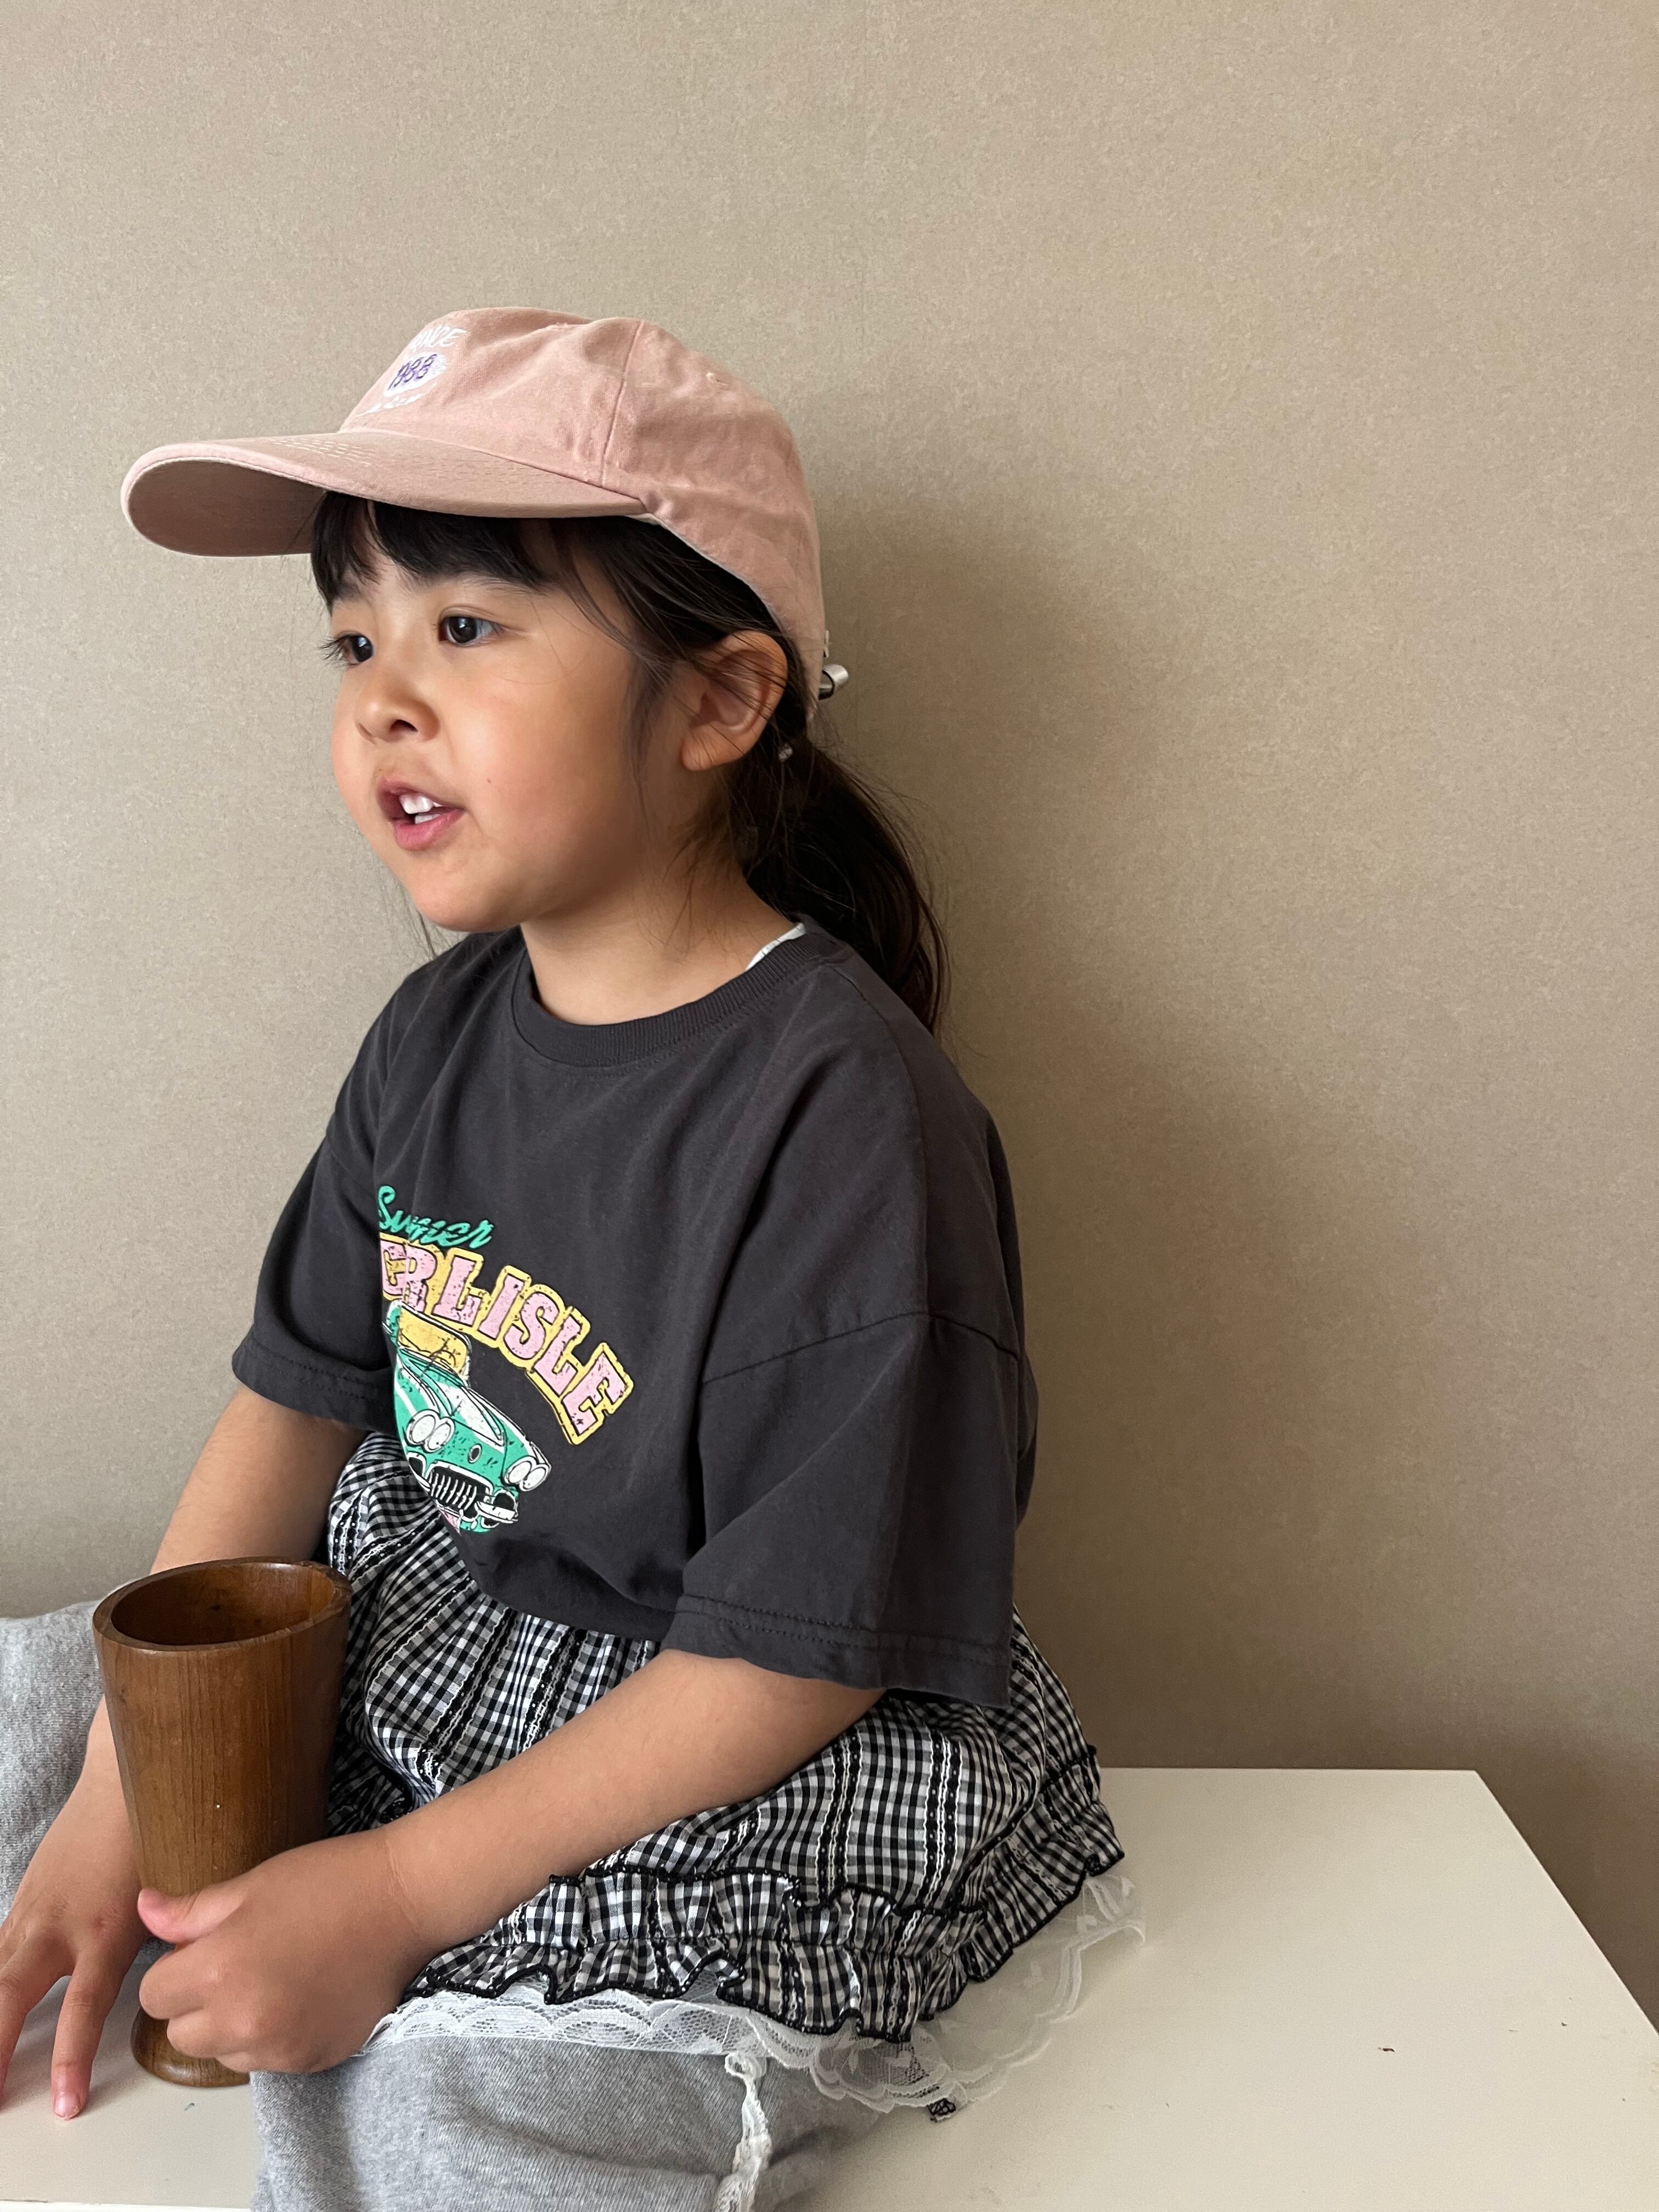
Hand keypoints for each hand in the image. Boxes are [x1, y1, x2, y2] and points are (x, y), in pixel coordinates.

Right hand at [0, 1762, 147, 2118]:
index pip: (81, 2009)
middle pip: (11, 1998)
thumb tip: (184, 1987)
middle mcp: (57, 1926)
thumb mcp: (168, 1896)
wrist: (121, 1784)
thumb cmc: (153, 1838)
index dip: (71, 2059)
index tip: (64, 2103)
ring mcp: (31, 1914)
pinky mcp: (20, 1903)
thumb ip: (168, 1945)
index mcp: (103, 1929)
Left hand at [135, 1827, 433, 2074]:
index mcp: (219, 1969)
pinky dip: (271, 2037)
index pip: (153, 1995)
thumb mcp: (252, 1885)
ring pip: (222, 2053)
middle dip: (196, 2003)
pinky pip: (265, 2062)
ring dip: (232, 2025)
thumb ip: (191, 1912)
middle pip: (181, 2033)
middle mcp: (242, 2020)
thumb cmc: (326, 1882)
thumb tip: (143, 1910)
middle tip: (237, 1963)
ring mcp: (278, 2047)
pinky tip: (300, 1997)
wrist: (404, 1903)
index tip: (203, 1948)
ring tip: (272, 1980)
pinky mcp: (309, 2061)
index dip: (174, 1969)